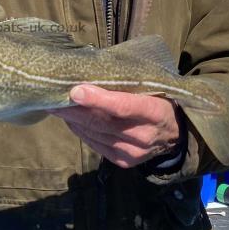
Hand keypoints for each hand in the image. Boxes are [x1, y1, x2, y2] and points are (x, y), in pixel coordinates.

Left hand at [52, 86, 183, 168]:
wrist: (176, 135)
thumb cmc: (160, 101)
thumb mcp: (153, 88)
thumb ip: (128, 82)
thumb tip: (92, 68)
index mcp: (155, 112)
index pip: (123, 106)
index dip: (97, 99)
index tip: (75, 90)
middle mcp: (143, 136)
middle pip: (102, 121)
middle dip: (74, 108)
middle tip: (52, 95)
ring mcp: (132, 152)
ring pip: (94, 133)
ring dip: (72, 119)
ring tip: (56, 105)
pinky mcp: (122, 161)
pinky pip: (94, 144)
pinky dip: (80, 130)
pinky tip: (70, 119)